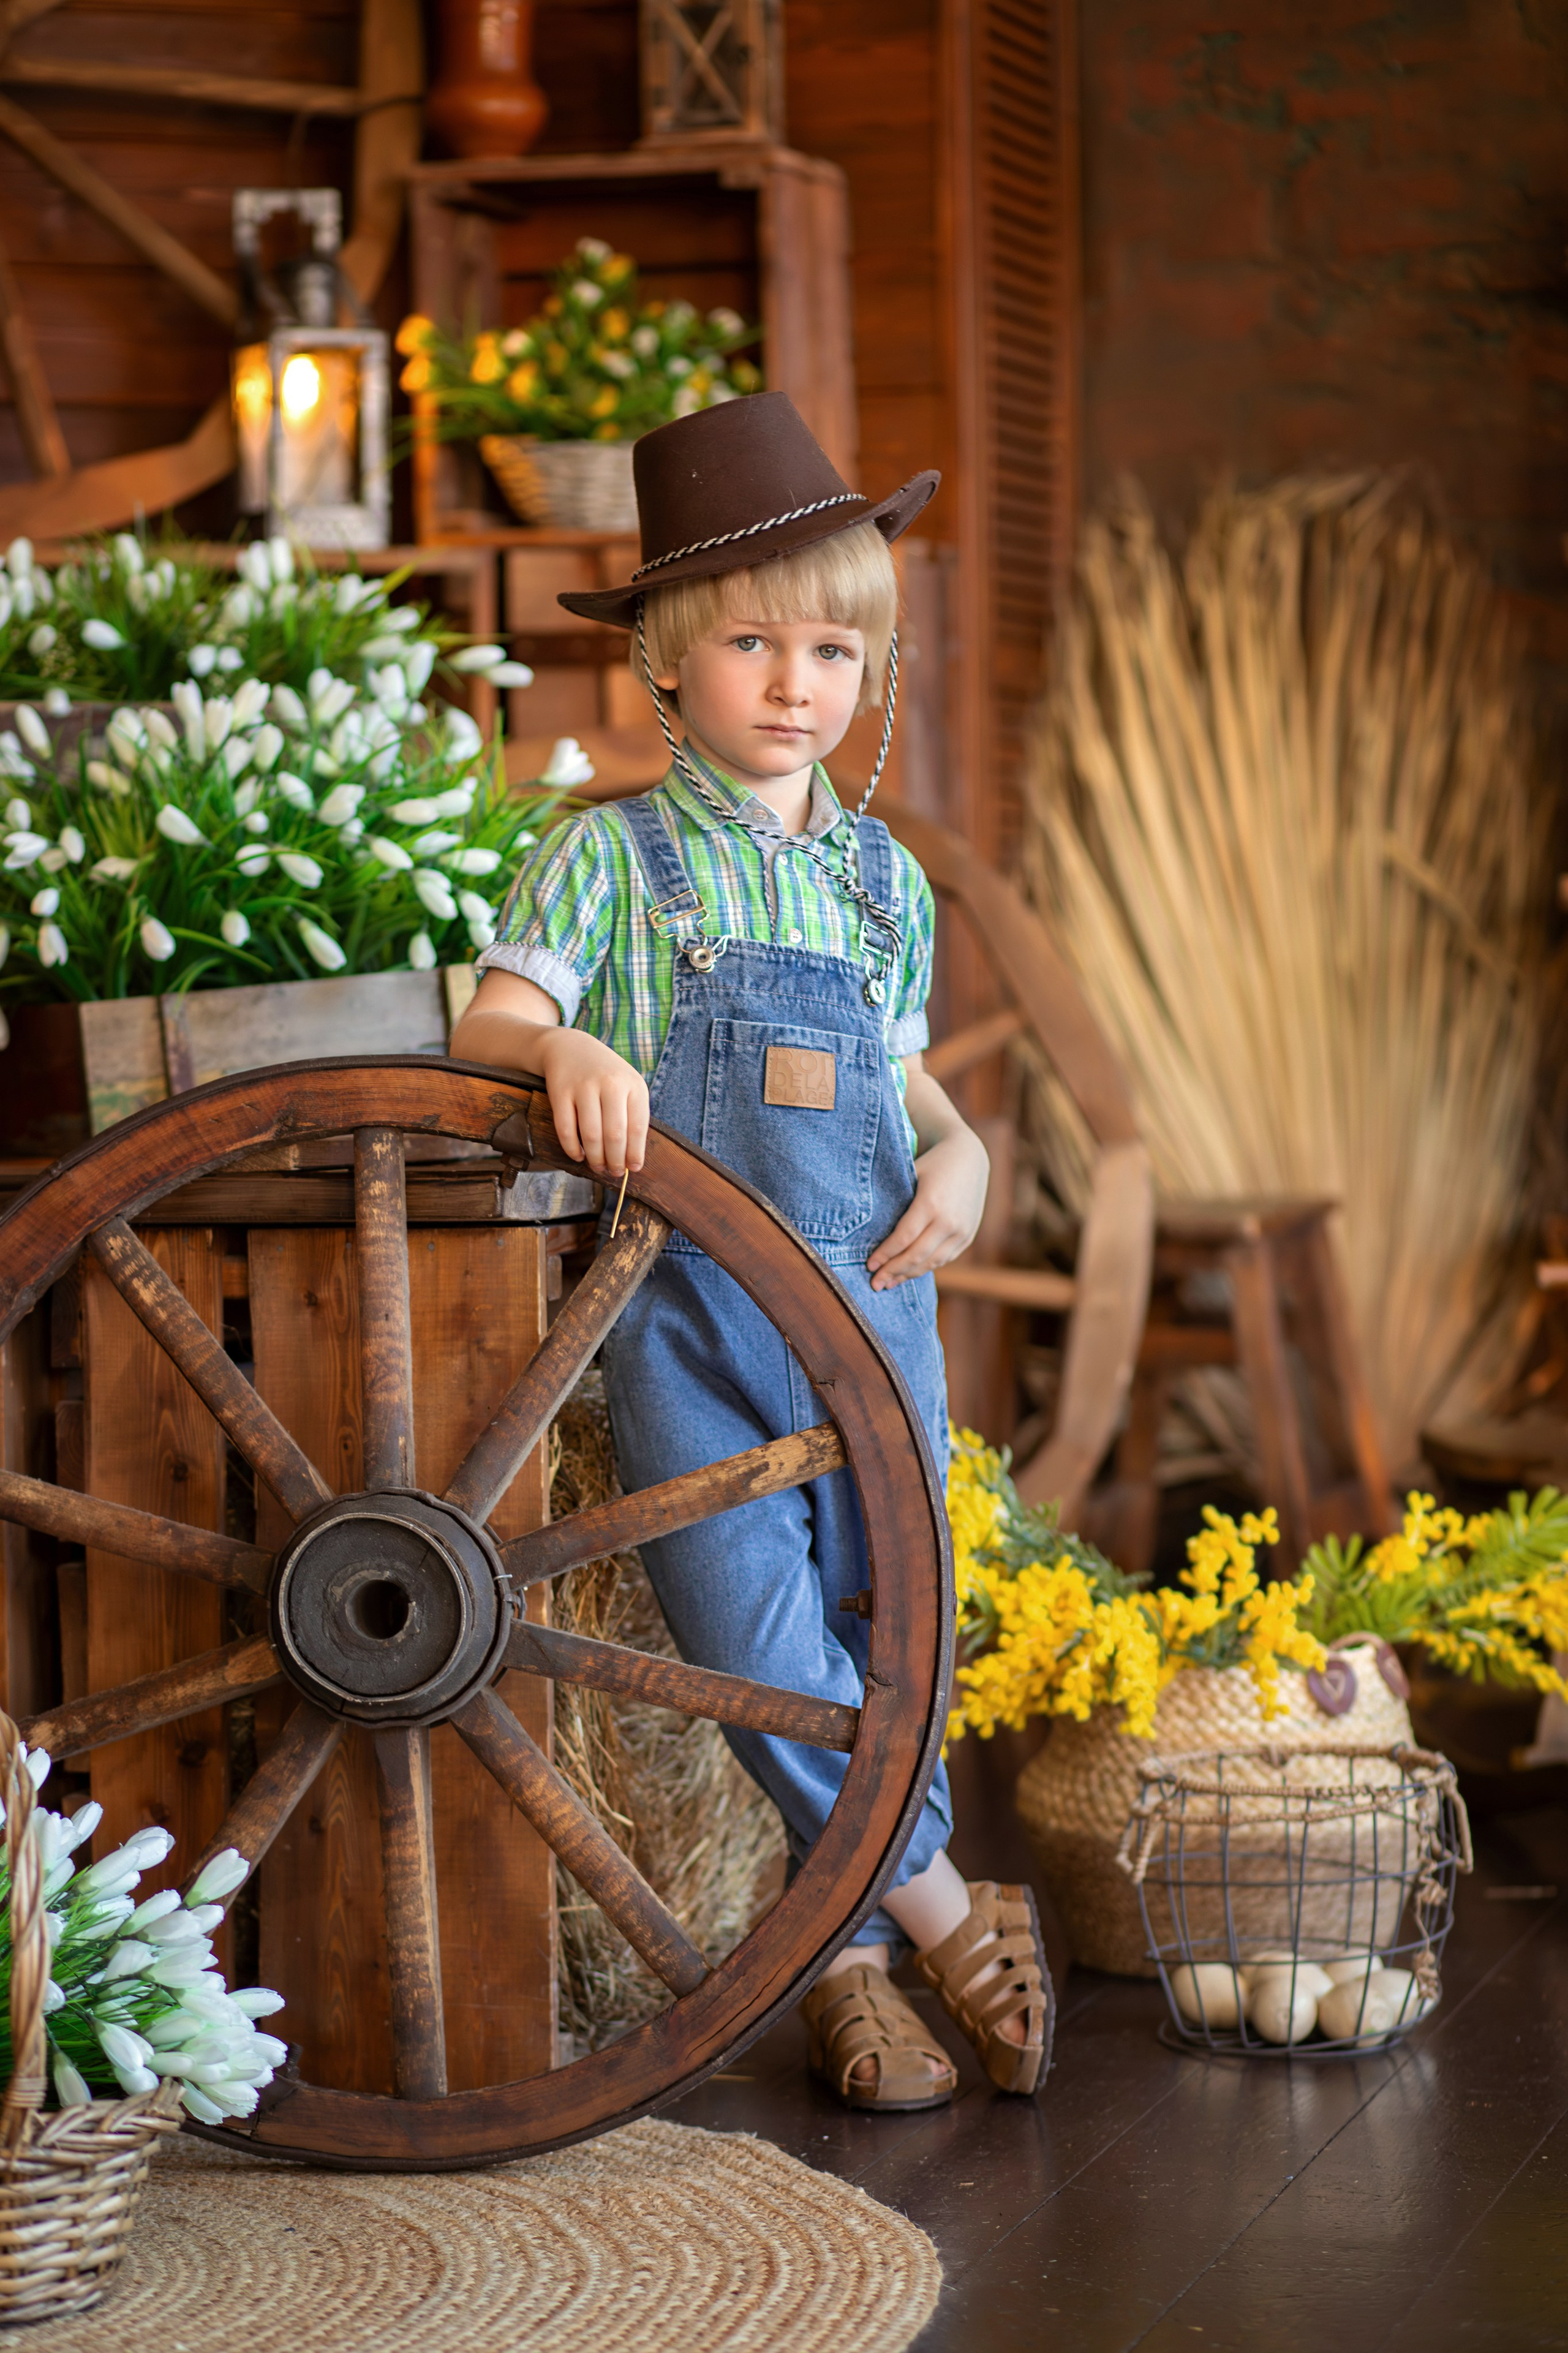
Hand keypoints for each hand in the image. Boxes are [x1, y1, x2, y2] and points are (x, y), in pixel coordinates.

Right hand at [538, 1029, 648, 1180]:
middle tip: (613, 1172)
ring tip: (597, 1166)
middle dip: (615, 1161)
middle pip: (615, 1135)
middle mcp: (611, 1083)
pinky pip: (566, 1129)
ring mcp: (584, 1087)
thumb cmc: (604, 1075)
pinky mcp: (560, 1091)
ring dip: (595, 1158)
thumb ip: (632, 1115)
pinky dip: (572, 1149)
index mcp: (633, 1084)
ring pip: (591, 1135)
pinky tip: (578, 1155)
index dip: (635, 1153)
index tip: (633, 1169)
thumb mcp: (626, 1086)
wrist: (569, 1047)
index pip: (638, 1128)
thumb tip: (633, 1160)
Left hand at [867, 1125, 989, 1290]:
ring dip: (909, 1275)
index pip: (903, 1238)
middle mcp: (949, 1221)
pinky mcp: (968, 1236)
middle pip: (916, 1255)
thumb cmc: (932, 1164)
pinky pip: (944, 1259)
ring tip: (889, 1283)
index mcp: (931, 1203)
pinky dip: (926, 1268)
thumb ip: (895, 1202)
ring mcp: (962, 1231)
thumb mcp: (910, 1175)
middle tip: (875, 1284)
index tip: (869, 1265)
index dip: (885, 1255)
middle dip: (893, 1271)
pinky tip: (910, 1272)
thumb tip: (868, 1231)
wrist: (969, 1157)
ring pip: (932, 1262)